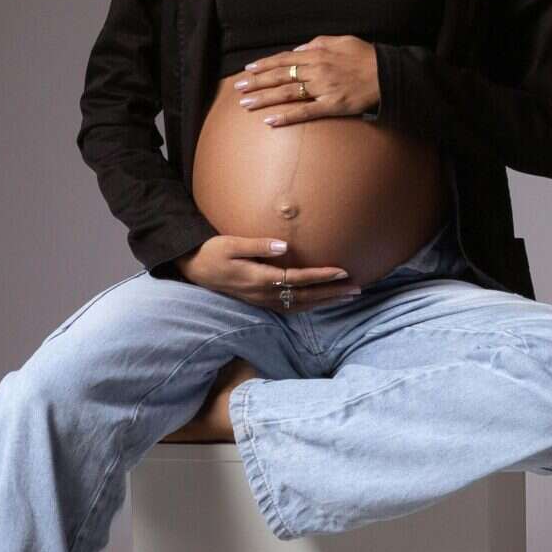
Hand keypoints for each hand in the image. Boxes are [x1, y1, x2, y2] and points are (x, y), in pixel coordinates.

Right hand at [176, 235, 361, 307]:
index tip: (343, 271)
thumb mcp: (231, 243)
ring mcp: (262, 301)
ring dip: (326, 302)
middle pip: (305, 297)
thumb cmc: (212, 252)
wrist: (194, 269)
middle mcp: (263, 294)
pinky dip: (310, 306)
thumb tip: (284, 246)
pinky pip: (291, 308)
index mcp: (259, 278)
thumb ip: (258, 244)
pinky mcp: (261, 302)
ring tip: (347, 297)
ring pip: (301, 306)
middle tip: (357, 289)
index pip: (298, 279)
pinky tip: (322, 302)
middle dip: (332, 293)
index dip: (321, 276)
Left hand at [236, 35, 380, 125]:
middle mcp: (316, 70)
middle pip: (280, 76)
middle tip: (238, 88)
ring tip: (245, 104)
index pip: (284, 59)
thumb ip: (318, 43)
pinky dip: (286, 116)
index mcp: (317, 54)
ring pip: (287, 94)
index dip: (264, 64)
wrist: (388, 73)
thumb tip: (298, 49)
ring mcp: (323, 89)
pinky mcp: (332, 106)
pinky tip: (270, 121)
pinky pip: (305, 112)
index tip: (247, 69)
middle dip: (256, 82)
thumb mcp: (341, 40)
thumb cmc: (365, 56)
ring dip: (264, 99)